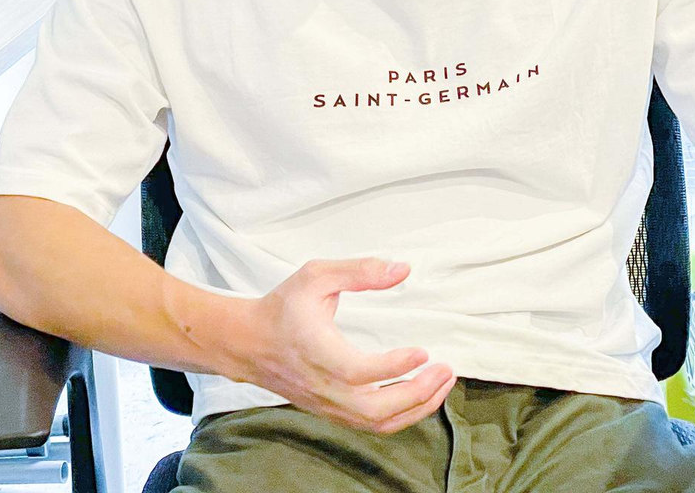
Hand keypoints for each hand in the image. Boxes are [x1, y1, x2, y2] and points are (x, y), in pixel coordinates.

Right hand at [225, 258, 455, 433]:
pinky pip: (372, 424)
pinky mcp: (333, 411)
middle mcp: (324, 387)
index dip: (394, 367)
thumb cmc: (283, 307)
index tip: (423, 351)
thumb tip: (402, 269)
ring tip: (442, 383)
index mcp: (318, 353)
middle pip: (375, 411)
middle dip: (418, 394)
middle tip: (446, 370)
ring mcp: (328, 404)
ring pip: (377, 423)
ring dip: (416, 407)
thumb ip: (360, 271)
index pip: (360, 372)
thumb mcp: (316, 276)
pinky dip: (402, 415)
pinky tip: (421, 393)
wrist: (248, 343)